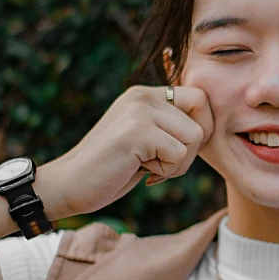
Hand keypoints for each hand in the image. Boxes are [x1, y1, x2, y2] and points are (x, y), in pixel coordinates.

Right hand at [43, 85, 212, 216]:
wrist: (68, 185)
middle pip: (202, 120)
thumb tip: (210, 127)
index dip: (202, 128)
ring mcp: (139, 111)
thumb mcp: (146, 141)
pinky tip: (139, 171)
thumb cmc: (110, 169)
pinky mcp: (137, 131)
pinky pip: (179, 153)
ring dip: (178, 164)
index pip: (200, 98)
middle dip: (190, 152)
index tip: (178, 151)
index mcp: (145, 95)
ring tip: (149, 168)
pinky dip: (165, 171)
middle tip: (162, 165)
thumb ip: (171, 127)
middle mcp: (143, 96)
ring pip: (194, 138)